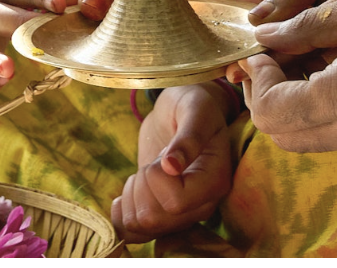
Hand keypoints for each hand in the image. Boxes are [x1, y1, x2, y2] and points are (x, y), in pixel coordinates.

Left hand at [111, 83, 232, 242]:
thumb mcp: (196, 110)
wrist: (184, 111)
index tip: (162, 156)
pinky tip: (129, 189)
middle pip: (155, 219)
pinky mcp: (161, 214)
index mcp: (215, 181)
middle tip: (152, 163)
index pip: (175, 203)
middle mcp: (201, 205)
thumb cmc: (194, 105)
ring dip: (132, 196)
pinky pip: (132, 232)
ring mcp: (181, 214)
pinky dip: (122, 212)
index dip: (156, 179)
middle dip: (142, 185)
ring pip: (140, 227)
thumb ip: (189, 136)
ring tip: (145, 172)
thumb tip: (172, 166)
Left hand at [233, 0, 336, 154]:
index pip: (271, 111)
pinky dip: (317, 106)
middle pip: (282, 134)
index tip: (257, 48)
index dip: (255, 78)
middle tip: (268, 54)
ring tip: (296, 54)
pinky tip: (326, 66)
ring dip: (289, 102)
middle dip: (263, 94)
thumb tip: (264, 34)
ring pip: (307, 138)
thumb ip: (306, 26)